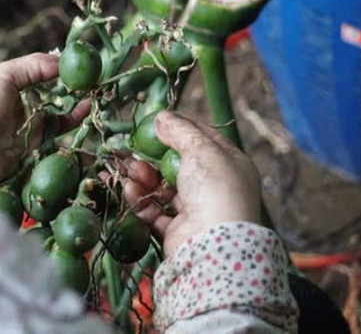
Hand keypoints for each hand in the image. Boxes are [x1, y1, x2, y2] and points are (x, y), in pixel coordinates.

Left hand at [0, 53, 87, 196]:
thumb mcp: (1, 76)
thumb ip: (33, 66)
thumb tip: (64, 60)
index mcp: (11, 93)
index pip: (46, 83)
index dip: (67, 78)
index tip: (88, 71)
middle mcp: (21, 116)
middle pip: (57, 106)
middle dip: (78, 98)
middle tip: (99, 89)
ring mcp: (27, 141)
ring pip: (60, 129)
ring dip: (79, 119)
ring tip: (96, 106)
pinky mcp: (33, 163)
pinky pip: (57, 153)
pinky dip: (74, 144)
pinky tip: (87, 131)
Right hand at [122, 111, 261, 256]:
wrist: (212, 243)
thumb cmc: (215, 190)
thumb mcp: (200, 149)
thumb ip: (180, 130)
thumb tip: (162, 117)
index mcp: (230, 165)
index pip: (203, 139)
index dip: (180, 128)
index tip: (157, 121)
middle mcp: (215, 187)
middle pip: (178, 164)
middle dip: (153, 156)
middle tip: (134, 148)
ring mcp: (197, 210)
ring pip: (164, 187)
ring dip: (144, 177)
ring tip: (131, 170)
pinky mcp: (178, 230)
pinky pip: (155, 210)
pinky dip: (142, 199)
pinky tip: (130, 189)